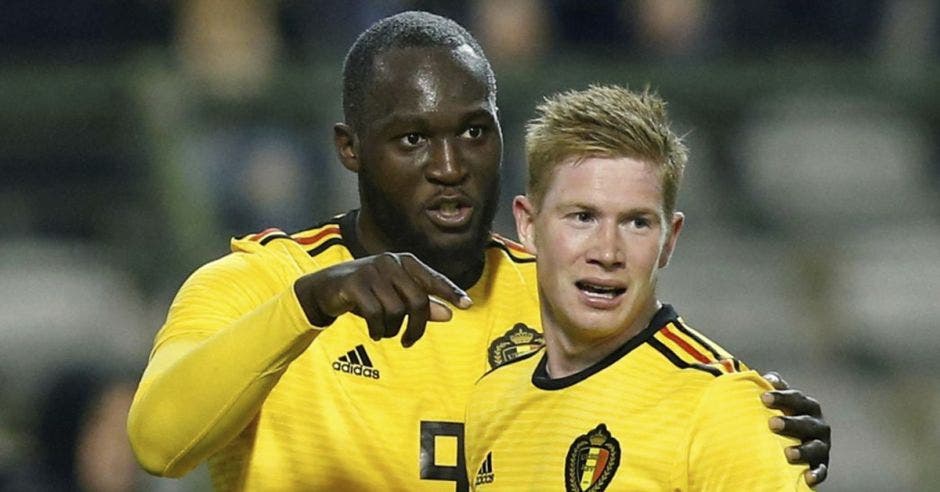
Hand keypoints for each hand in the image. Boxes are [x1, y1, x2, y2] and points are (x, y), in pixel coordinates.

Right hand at [293, 252, 472, 346]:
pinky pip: (375, 314)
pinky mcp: (354, 284)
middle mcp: (390, 262)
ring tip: (385, 332)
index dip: (450, 291)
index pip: (433, 278)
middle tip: (409, 341)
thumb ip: (422, 305)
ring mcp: (372, 271)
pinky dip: (378, 329)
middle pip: (417, 300)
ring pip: (396, 310)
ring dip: (392, 329)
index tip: (467, 305)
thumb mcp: (395, 297)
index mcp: (404, 262)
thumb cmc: (367, 292)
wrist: (326, 288)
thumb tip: (449, 314)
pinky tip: (375, 332)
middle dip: (416, 327)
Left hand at [761, 371, 829, 486]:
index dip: (781, 397)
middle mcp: (817, 424)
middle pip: (806, 422)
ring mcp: (821, 445)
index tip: (764, 398)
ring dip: (803, 450)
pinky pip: (821, 470)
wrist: (796, 442)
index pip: (795, 398)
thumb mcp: (778, 402)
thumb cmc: (781, 416)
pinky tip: (807, 477)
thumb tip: (763, 376)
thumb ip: (772, 388)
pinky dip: (816, 473)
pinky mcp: (821, 464)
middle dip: (791, 422)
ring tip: (788, 454)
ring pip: (815, 447)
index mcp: (806, 406)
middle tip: (772, 423)